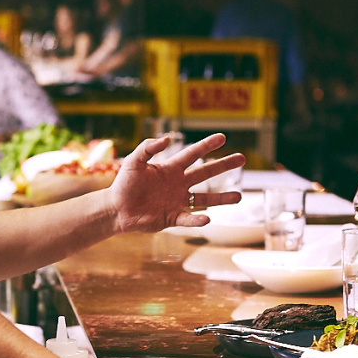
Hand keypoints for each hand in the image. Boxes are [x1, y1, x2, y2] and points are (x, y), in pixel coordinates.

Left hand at [108, 133, 243, 233]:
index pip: (192, 154)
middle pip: (205, 173)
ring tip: (239, 196)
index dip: (207, 146)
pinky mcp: (172, 217)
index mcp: (170, 168)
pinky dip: (197, 220)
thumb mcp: (133, 162)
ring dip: (222, 198)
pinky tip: (208, 219)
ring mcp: (177, 200)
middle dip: (223, 166)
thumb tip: (166, 139)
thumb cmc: (123, 184)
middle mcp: (178, 183)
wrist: (116, 209)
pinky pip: (189, 218)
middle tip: (241, 158)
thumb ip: (147, 148)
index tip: (222, 137)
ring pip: (205, 198)